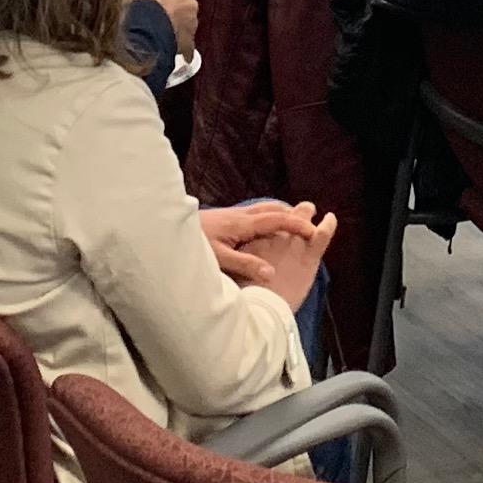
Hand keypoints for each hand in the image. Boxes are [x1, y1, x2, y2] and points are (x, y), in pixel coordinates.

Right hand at [125, 0, 199, 59]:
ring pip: (186, 27)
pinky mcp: (190, 40)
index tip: (155, 8)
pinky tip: (177, 56)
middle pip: (183, 9)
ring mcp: (191, 22)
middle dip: (172, 16)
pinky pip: (187, 47)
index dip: (163, 1)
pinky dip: (184, 52)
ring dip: (176, 32)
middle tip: (158, 24)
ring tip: (161, 39)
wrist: (144, 24)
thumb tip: (138, 3)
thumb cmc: (138, 4)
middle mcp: (188, 1)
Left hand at [202, 200, 336, 306]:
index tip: (314, 232)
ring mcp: (233, 215)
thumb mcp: (219, 259)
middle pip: (274, 209)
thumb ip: (245, 265)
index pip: (277, 220)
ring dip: (281, 214)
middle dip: (294, 215)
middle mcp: (241, 216)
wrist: (168, 226)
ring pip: (264, 209)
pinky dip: (269, 218)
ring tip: (294, 224)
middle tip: (310, 224)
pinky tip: (266, 230)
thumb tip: (272, 273)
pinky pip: (255, 214)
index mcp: (242, 224)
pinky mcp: (227, 219)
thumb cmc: (193, 244)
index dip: (297, 225)